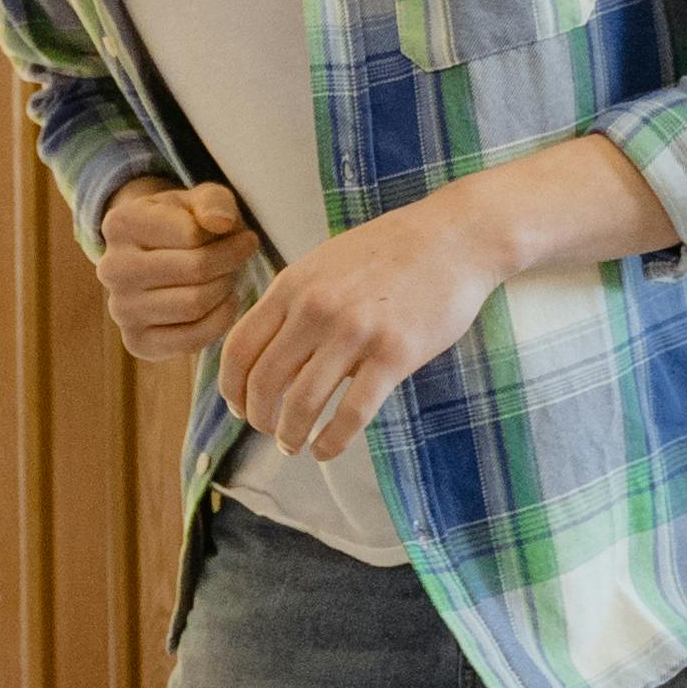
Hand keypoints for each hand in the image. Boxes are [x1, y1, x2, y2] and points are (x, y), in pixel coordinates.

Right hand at [94, 181, 257, 363]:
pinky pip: (192, 339)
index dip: (229, 236)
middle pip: (195, 271)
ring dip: (225, 290)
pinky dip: (220, 321)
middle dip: (230, 264)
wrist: (156, 258)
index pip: (191, 234)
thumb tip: (220, 223)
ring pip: (194, 305)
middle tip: (242, 258)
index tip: (243, 236)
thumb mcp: (199, 201)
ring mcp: (120, 308)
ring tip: (229, 277)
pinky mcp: (135, 341)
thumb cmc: (184, 224)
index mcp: (121, 224)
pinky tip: (224, 302)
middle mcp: (112, 268)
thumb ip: (214, 201)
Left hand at [216, 192, 505, 458]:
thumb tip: (267, 355)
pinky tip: (325, 450)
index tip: (238, 406)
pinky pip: (351, 413)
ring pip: (303, 403)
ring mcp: (356, 332)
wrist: (455, 237)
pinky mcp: (395, 354)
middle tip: (266, 430)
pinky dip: (331, 441)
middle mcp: (316, 309)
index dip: (231, 387)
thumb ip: (294, 303)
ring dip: (290, 434)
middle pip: (264, 381)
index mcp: (293, 286)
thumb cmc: (390, 251)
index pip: (239, 348)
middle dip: (258, 416)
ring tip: (292, 446)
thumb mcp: (326, 264)